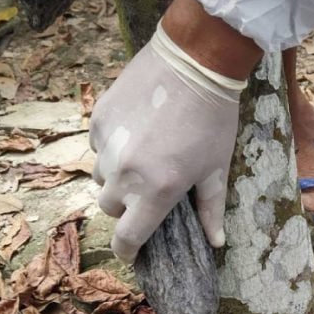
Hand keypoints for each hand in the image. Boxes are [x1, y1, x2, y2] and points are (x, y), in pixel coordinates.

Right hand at [90, 28, 241, 261]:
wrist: (193, 62)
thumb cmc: (213, 120)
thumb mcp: (217, 168)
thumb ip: (211, 209)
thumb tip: (216, 243)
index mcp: (156, 191)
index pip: (127, 238)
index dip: (127, 251)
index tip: (132, 252)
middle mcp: (124, 173)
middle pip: (110, 207)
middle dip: (126, 206)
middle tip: (147, 190)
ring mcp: (107, 145)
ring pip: (99, 176)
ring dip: (116, 176)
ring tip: (142, 157)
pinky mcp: (98, 119)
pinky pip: (97, 146)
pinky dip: (111, 147)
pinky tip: (135, 131)